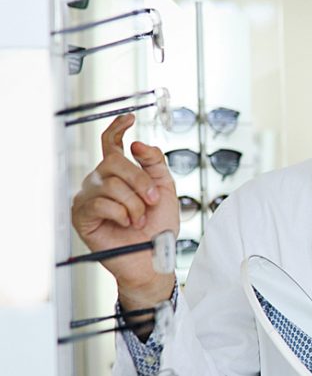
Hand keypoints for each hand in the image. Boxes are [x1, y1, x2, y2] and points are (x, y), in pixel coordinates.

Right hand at [71, 115, 178, 310]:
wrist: (154, 257)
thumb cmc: (158, 227)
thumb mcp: (166, 190)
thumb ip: (155, 164)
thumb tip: (138, 143)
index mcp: (119, 174)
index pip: (111, 145)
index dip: (117, 128)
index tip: (129, 118)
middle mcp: (99, 182)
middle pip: (115, 161)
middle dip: (141, 181)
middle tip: (153, 200)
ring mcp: (88, 198)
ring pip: (111, 184)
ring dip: (134, 204)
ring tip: (138, 220)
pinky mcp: (81, 215)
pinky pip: (102, 203)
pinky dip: (121, 214)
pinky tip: (125, 225)